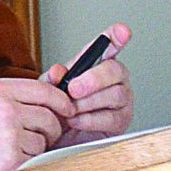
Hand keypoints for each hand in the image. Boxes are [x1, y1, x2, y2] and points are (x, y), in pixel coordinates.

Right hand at [0, 76, 75, 170]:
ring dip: (35, 146)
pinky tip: (8, 157)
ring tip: (12, 146)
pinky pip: (35, 159)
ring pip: (44, 141)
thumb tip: (55, 76)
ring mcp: (10, 136)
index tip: (67, 108)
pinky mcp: (12, 160)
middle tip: (37, 134)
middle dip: (50, 129)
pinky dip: (27, 161)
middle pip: (50, 118)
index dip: (61, 100)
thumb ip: (18, 89)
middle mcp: (6, 110)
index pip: (45, 91)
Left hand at [40, 23, 133, 148]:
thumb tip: (58, 70)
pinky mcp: (121, 122)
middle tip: (73, 89)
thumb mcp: (48, 89)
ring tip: (70, 109)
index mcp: (96, 65)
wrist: (57, 139)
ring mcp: (121, 100)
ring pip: (115, 95)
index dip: (117, 37)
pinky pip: (111, 118)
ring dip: (88, 102)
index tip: (122, 30)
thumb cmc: (57, 108)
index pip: (109, 46)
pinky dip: (89, 119)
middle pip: (115, 70)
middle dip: (93, 79)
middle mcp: (114, 79)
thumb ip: (52, 78)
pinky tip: (76, 121)